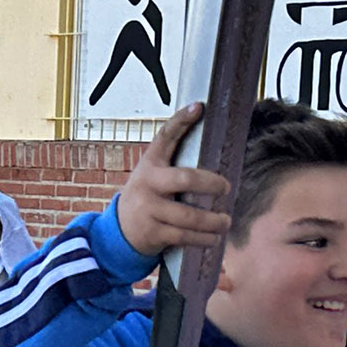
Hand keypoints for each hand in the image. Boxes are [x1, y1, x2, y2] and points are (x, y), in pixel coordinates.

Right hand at [115, 104, 233, 258]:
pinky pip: (185, 236)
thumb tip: (214, 151)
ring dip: (213, 221)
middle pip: (185, 179)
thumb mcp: (152, 176)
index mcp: (150, 164)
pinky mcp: (153, 232)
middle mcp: (148, 183)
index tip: (199, 107)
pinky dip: (204, 239)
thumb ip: (173, 166)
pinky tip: (214, 238)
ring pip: (189, 215)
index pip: (165, 136)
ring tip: (226, 221)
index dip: (181, 120)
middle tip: (227, 188)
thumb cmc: (146, 197)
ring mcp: (149, 209)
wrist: (119, 231)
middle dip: (211, 183)